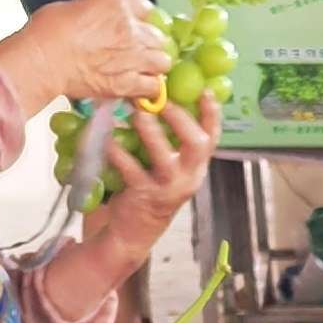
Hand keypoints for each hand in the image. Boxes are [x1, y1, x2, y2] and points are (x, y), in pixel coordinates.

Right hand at [0, 0, 168, 113]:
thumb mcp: (74, 6)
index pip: (147, 9)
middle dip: (150, 45)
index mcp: (118, 3)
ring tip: (142, 71)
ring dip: (154, 67)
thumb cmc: (48, 32)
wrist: (42, 60)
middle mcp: (131, 28)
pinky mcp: (128, 83)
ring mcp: (133, 56)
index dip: (143, 21)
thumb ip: (98, 13)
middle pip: (159, 37)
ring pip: (162, 62)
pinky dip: (149, 90)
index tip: (140, 28)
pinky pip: (153, 87)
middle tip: (139, 52)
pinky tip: (139, 89)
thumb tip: (100, 21)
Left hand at [78, 98, 223, 268]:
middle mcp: (188, 177)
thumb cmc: (151, 189)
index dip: (212, 114)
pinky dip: (118, 152)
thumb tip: (161, 100)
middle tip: (160, 102)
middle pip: (197, 144)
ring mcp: (167, 188)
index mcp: (197, 167)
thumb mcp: (170, 167)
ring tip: (137, 115)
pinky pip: (131, 169)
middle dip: (179, 119)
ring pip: (164, 157)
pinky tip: (109, 140)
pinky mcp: (144, 195)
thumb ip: (171, 141)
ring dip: (150, 132)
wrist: (134, 230)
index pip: (213, 138)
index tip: (205, 91)